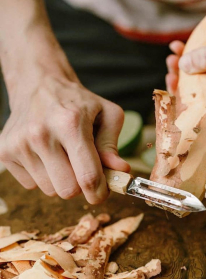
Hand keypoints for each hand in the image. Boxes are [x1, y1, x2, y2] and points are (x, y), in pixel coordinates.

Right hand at [0, 75, 129, 203]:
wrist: (39, 85)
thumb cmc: (78, 102)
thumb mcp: (107, 114)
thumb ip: (112, 145)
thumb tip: (121, 171)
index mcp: (71, 124)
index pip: (87, 177)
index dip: (99, 193)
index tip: (103, 194)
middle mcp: (40, 134)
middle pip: (67, 190)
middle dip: (81, 187)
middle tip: (85, 171)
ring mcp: (19, 144)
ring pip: (50, 190)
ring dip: (62, 180)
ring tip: (64, 156)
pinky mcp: (4, 151)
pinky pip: (31, 185)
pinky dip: (44, 176)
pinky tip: (46, 154)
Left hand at [166, 6, 205, 127]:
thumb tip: (182, 66)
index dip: (194, 120)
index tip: (174, 106)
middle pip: (205, 104)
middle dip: (184, 90)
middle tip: (170, 76)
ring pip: (203, 85)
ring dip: (185, 72)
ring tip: (172, 58)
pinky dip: (192, 59)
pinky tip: (179, 45)